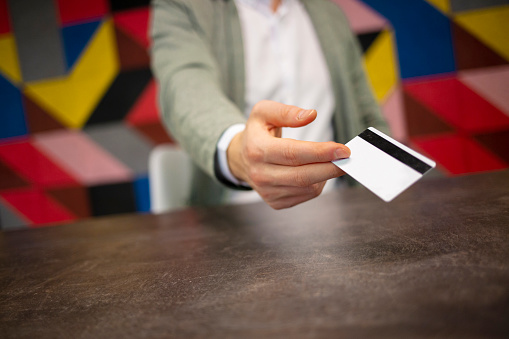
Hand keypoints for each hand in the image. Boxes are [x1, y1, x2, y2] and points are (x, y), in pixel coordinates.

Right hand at [227, 100, 349, 208]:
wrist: (242, 159)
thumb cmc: (257, 133)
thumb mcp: (263, 112)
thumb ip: (286, 111)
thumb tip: (310, 115)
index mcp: (256, 150)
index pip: (293, 153)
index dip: (320, 152)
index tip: (343, 149)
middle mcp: (260, 174)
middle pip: (303, 175)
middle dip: (330, 167)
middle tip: (348, 158)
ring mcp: (268, 191)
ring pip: (307, 188)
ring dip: (325, 175)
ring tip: (329, 161)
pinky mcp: (276, 202)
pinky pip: (305, 195)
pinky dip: (317, 184)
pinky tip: (315, 172)